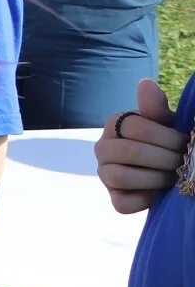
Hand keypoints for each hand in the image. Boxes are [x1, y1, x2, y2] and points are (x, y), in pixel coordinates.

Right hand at [98, 78, 184, 213]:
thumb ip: (155, 107)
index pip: (134, 127)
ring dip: (154, 178)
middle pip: (128, 152)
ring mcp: (104, 174)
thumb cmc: (166, 141)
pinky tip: (159, 193)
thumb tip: (145, 83)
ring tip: (172, 177)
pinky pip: (123, 202)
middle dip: (163, 158)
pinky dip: (145, 199)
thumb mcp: (165, 123)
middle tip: (181, 162)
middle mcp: (102, 147)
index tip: (184, 142)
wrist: (169, 169)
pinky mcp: (113, 198)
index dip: (164, 137)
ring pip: (120, 176)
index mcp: (114, 124)